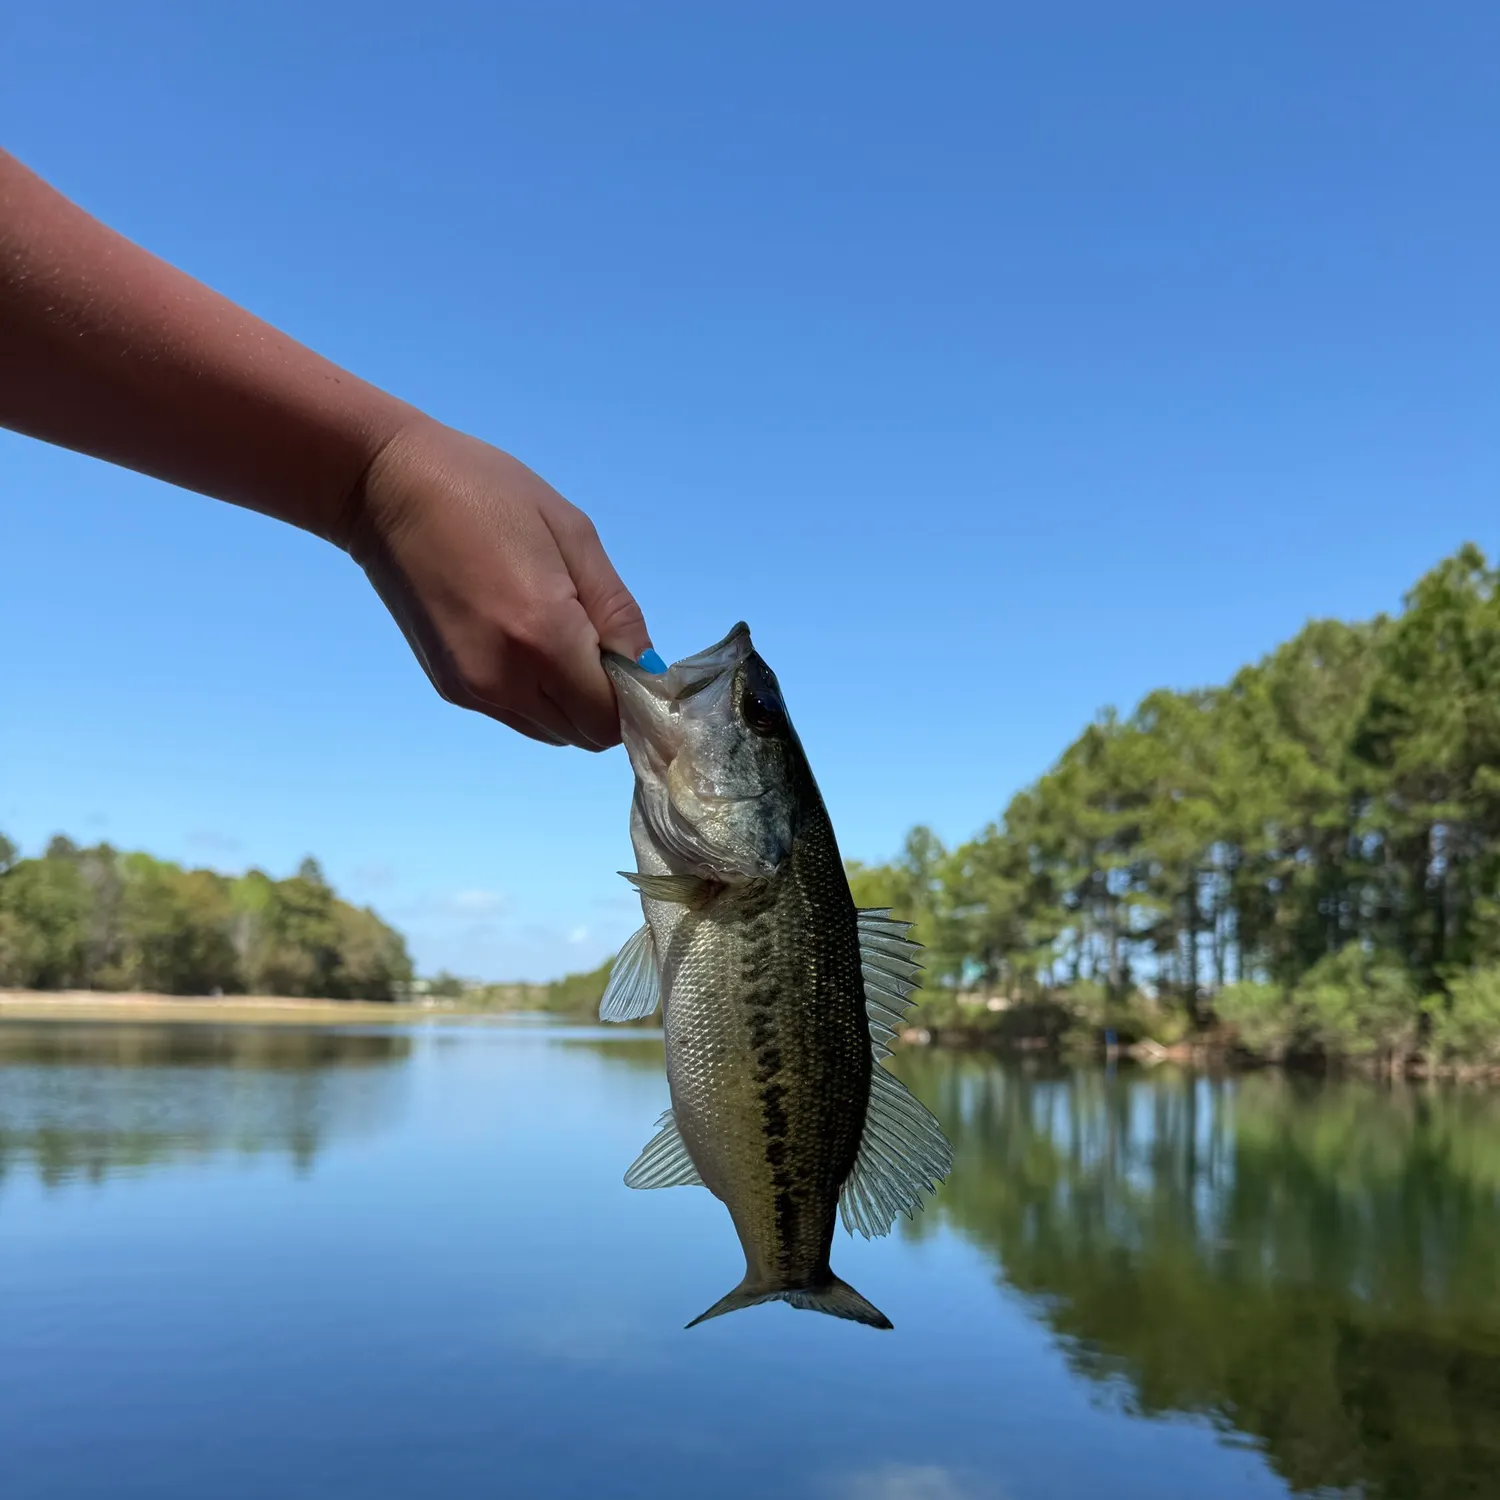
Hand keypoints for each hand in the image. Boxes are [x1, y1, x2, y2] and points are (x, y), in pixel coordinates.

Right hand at [341, 416, 649, 749]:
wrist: (385, 489)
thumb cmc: (488, 493)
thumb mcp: (574, 535)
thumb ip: (617, 612)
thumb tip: (647, 670)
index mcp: (543, 637)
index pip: (612, 716)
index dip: (638, 700)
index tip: (639, 663)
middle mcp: (506, 680)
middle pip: (585, 735)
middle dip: (608, 705)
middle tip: (604, 646)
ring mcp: (474, 691)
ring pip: (553, 732)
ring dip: (575, 705)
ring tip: (565, 641)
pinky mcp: (451, 690)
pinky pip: (518, 716)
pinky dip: (541, 698)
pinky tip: (529, 645)